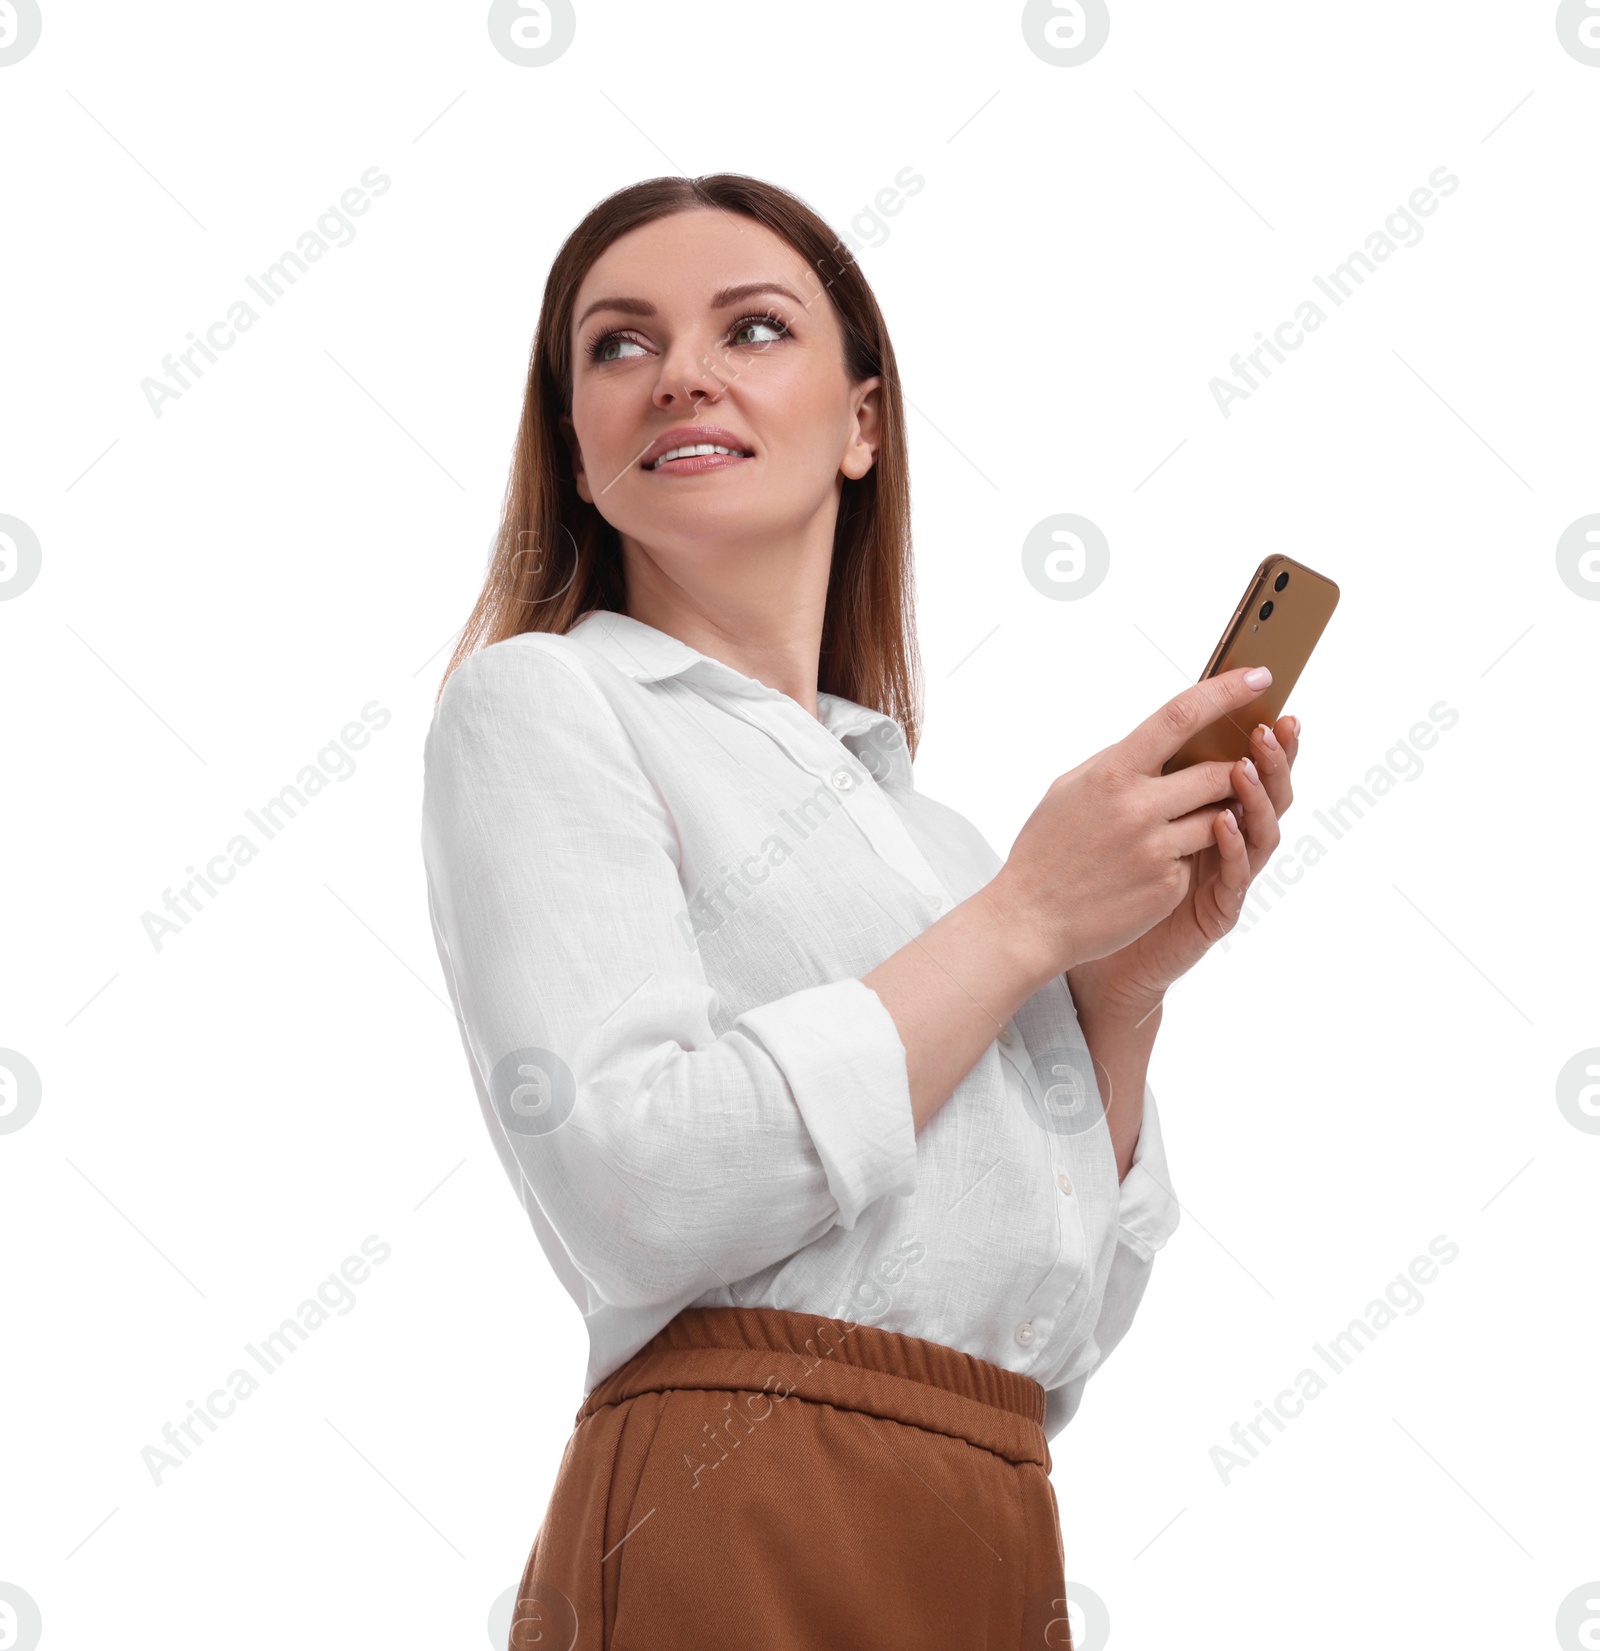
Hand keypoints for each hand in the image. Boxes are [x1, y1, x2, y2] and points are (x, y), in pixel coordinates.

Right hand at [987, 666, 1284, 987]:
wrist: (1030, 920)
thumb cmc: (1046, 850)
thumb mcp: (1070, 789)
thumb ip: (1118, 763)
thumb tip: (1162, 741)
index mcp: (1111, 773)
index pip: (1180, 716)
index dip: (1225, 692)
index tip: (1258, 676)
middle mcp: (1137, 808)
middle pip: (1217, 772)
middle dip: (1232, 771)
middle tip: (1233, 770)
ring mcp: (1156, 849)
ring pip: (1219, 817)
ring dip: (1214, 815)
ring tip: (1178, 823)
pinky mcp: (1168, 886)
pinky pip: (1197, 858)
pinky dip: (1183, 857)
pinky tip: (1144, 869)